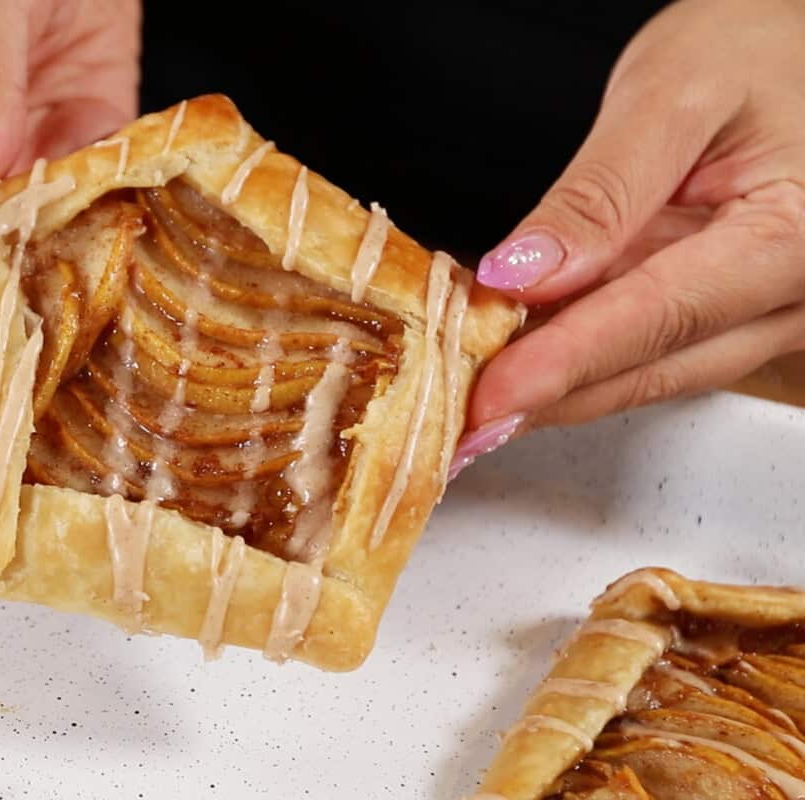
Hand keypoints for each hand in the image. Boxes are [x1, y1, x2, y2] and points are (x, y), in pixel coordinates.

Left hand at [450, 0, 804, 477]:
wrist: (796, 50)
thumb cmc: (758, 48)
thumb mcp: (672, 95)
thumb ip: (601, 194)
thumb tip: (526, 277)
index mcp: (797, 236)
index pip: (659, 315)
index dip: (564, 362)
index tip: (491, 396)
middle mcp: (798, 294)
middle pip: (653, 365)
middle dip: (549, 394)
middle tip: (460, 421)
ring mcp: (773, 312)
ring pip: (652, 371)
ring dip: (562, 387)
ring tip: (477, 399)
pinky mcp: (739, 314)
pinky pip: (656, 351)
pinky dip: (585, 358)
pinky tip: (525, 362)